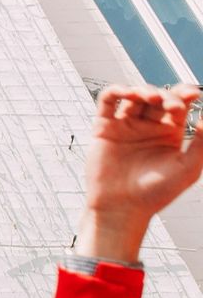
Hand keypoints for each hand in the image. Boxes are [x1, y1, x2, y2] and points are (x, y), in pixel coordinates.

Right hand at [77, 84, 202, 261]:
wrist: (123, 207)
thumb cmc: (156, 193)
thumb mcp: (189, 168)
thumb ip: (202, 142)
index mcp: (169, 134)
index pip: (178, 106)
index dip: (185, 95)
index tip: (193, 93)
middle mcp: (147, 127)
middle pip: (157, 97)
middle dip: (165, 95)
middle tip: (171, 105)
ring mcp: (125, 125)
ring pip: (134, 96)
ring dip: (143, 90)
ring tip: (150, 98)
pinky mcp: (105, 127)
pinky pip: (108, 102)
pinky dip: (116, 91)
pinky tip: (126, 93)